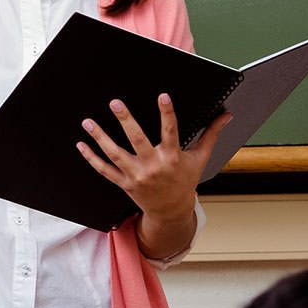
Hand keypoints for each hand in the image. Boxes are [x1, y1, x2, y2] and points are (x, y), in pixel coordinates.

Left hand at [77, 95, 230, 219]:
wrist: (171, 211)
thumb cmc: (185, 180)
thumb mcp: (200, 158)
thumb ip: (211, 134)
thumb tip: (226, 115)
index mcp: (172, 157)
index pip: (171, 132)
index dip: (167, 113)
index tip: (163, 96)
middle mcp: (153, 166)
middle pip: (137, 140)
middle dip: (126, 121)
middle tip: (116, 102)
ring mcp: (137, 176)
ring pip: (116, 155)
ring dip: (100, 138)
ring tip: (88, 122)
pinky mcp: (124, 183)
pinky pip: (105, 170)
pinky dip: (92, 159)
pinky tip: (81, 145)